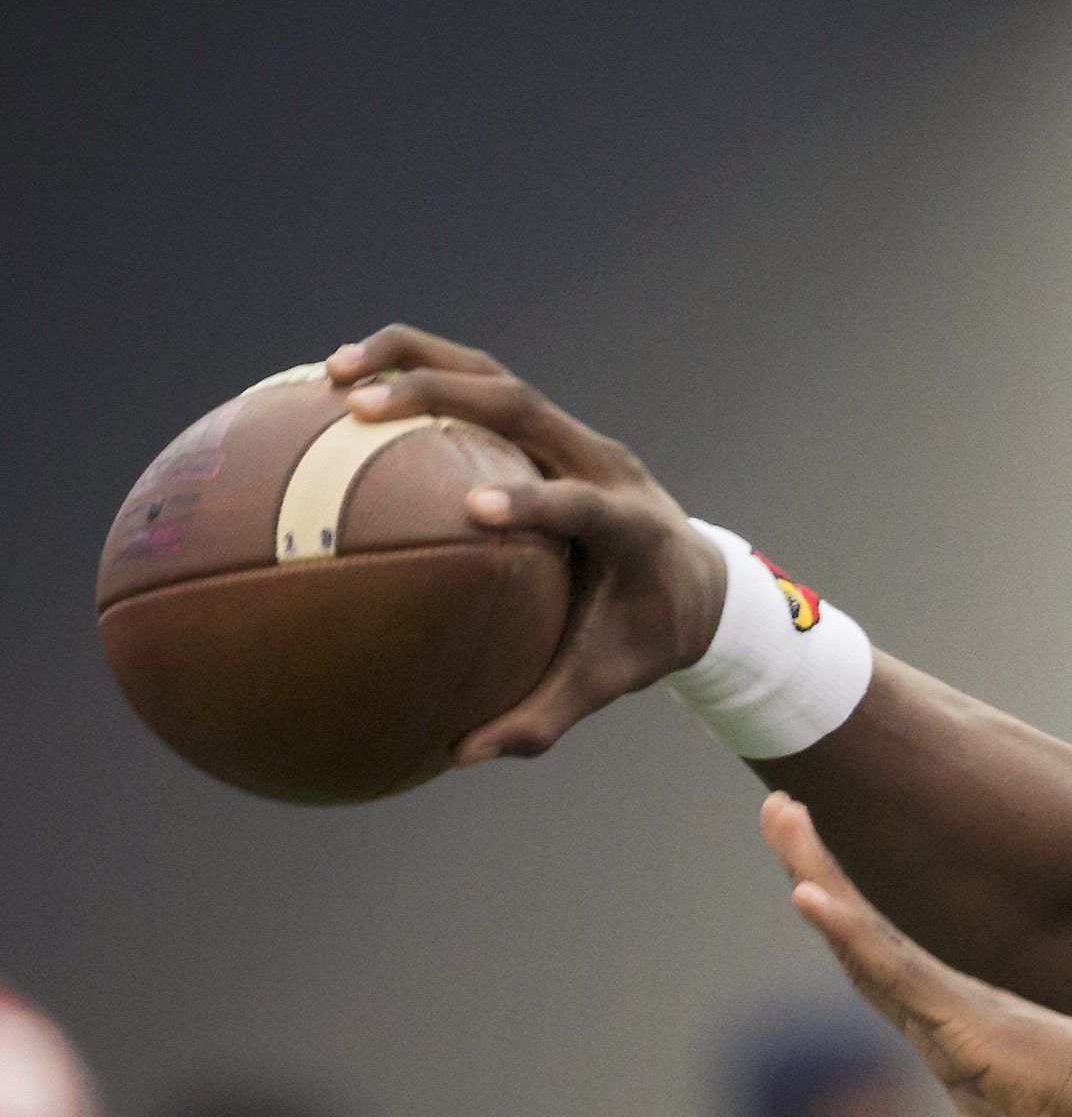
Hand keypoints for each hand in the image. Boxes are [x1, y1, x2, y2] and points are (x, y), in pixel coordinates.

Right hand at [326, 325, 729, 763]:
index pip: (584, 502)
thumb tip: (461, 754)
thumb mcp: (609, 682)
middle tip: (356, 407)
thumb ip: (544, 717)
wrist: (699, 581)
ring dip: (413, 362)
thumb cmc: (648, 636)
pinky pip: (479, 387)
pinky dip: (415, 374)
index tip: (476, 511)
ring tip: (328, 372)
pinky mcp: (549, 429)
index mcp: (632, 527)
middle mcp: (604, 463)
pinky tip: (339, 386)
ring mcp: (575, 437)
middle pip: (523, 404)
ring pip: (494, 376)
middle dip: (440, 395)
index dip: (536, 500)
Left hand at [761, 792, 1071, 1116]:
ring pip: (866, 933)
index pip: (875, 969)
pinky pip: (893, 965)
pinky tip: (808, 894)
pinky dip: (848, 930)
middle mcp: (946, 1007)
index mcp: (950, 1037)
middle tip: (777, 806)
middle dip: (815, 867)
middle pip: (860, 931)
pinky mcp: (966, 1014)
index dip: (839, 924)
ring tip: (779, 811)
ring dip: (817, 873)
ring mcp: (953, 1004)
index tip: (804, 876)